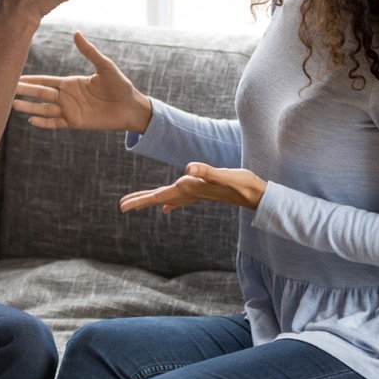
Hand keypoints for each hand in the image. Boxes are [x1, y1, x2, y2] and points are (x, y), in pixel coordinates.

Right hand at [13, 31, 152, 132]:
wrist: (131, 107)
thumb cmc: (120, 85)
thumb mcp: (104, 66)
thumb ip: (89, 52)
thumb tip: (76, 33)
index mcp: (71, 83)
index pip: (45, 81)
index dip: (30, 79)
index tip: (15, 76)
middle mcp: (67, 97)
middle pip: (40, 94)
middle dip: (24, 91)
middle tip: (6, 88)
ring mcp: (70, 110)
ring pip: (44, 109)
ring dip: (29, 107)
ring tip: (13, 105)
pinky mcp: (75, 122)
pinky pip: (55, 123)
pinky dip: (44, 122)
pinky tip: (31, 121)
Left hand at [119, 162, 265, 213]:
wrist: (257, 195)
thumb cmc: (242, 184)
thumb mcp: (225, 175)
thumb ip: (207, 171)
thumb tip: (188, 169)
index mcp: (189, 188)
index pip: (159, 196)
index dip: (140, 200)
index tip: (122, 207)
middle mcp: (190, 192)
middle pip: (159, 198)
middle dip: (140, 201)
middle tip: (121, 207)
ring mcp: (196, 194)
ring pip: (167, 198)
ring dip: (151, 200)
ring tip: (135, 203)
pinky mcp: (203, 192)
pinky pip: (180, 199)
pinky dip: (170, 201)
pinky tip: (166, 208)